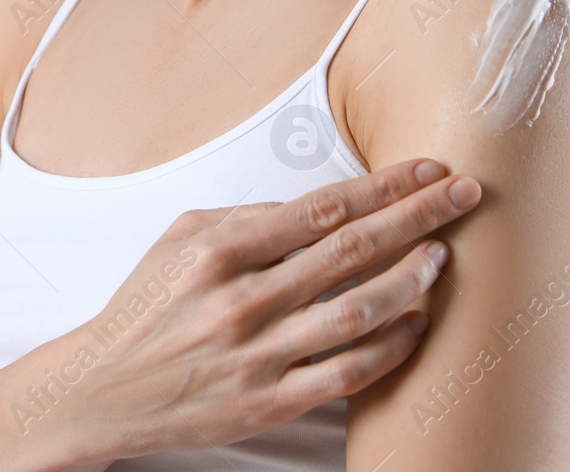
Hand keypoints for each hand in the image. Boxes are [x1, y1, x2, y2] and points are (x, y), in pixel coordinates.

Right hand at [48, 158, 480, 463]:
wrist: (105, 388)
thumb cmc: (147, 305)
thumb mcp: (180, 239)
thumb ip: (248, 218)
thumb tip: (318, 206)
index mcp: (218, 249)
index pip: (321, 208)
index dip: (384, 185)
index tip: (427, 169)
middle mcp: (242, 299)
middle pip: (352, 250)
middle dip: (418, 217)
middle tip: (465, 194)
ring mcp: (259, 354)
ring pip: (360, 312)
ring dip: (413, 279)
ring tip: (443, 256)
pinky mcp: (270, 401)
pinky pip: (350, 373)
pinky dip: (392, 345)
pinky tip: (416, 321)